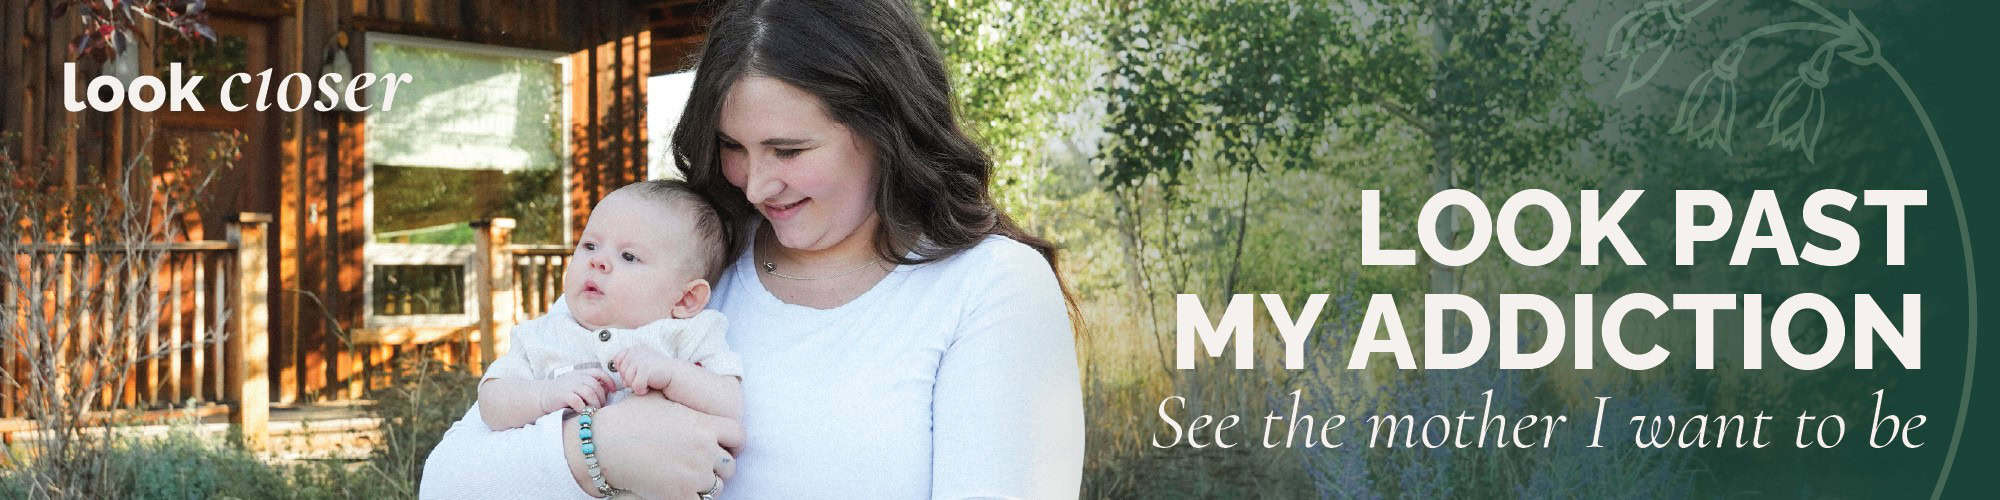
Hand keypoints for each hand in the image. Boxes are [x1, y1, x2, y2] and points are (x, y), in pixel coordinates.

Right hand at [540, 369, 615, 412]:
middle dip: (602, 397)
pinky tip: (582, 411)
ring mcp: (569, 386)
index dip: (608, 381)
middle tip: (601, 407)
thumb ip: (590, 384)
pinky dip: (582, 407)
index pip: (599, 372)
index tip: (613, 391)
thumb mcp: (577, 384)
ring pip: (589, 393)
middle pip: (596, 385)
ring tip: (594, 411)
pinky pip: (577, 401)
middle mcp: (576, 377)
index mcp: (581, 373)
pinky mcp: (563, 395)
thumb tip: (609, 391)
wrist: (541, 396)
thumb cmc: (563, 393)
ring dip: (594, 403)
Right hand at [569, 394, 743, 497]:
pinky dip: (693, 498)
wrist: (604, 445)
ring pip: (717, 487)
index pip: (738, 435)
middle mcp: (704, 450)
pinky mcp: (680, 495)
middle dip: (717, 466)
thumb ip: (679, 398)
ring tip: (689, 478)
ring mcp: (694, 475)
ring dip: (706, 484)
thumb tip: (681, 391)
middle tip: (701, 465)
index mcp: (703, 425)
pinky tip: (679, 490)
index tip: (722, 446)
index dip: (731, 441)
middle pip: (729, 465)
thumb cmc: (627, 419)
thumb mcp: (657, 398)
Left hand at [611, 345, 693, 396]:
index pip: (617, 360)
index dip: (624, 371)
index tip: (636, 374)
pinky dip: (641, 390)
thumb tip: (616, 370)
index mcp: (634, 348)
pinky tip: (648, 388)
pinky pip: (635, 386)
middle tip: (642, 380)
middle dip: (630, 379)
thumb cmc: (657, 372)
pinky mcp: (645, 369)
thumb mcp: (641, 363)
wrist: (676, 375)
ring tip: (646, 384)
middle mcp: (636, 351)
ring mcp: (641, 360)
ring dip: (635, 386)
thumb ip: (628, 364)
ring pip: (627, 380)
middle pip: (621, 371)